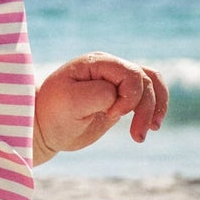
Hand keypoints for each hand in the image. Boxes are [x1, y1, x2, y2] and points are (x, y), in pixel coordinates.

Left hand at [33, 52, 167, 163]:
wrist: (44, 128)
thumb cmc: (53, 114)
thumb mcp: (71, 102)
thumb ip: (99, 94)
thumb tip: (119, 97)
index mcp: (97, 63)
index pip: (130, 74)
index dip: (129, 97)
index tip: (112, 115)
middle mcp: (110, 68)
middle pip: (145, 80)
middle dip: (146, 108)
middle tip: (137, 136)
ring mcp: (116, 82)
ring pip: (151, 84)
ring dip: (156, 107)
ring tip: (150, 130)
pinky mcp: (120, 98)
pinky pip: (147, 95)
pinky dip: (155, 108)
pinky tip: (153, 125)